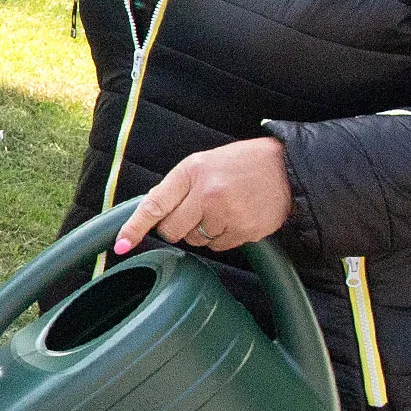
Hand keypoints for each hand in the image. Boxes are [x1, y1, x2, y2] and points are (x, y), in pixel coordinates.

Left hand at [116, 137, 291, 255]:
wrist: (289, 168)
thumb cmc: (241, 164)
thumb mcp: (203, 163)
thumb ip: (177, 186)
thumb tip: (151, 214)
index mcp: (192, 172)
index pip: (154, 205)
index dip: (135, 228)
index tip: (121, 245)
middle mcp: (207, 194)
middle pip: (172, 231)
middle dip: (177, 227)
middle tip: (195, 211)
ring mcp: (226, 215)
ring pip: (196, 241)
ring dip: (202, 231)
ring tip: (223, 208)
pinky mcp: (244, 231)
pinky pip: (219, 246)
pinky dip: (223, 237)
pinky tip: (237, 217)